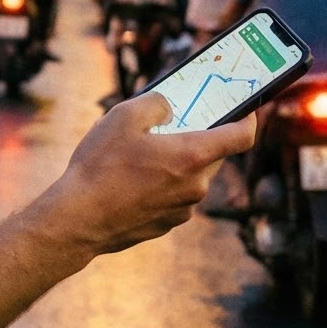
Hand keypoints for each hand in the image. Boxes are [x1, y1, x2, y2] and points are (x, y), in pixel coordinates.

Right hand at [46, 93, 259, 255]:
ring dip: (178, 162)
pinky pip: (176, 196)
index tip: (246, 108)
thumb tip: (170, 106)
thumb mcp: (123, 117)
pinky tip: (133, 179)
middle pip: (214, 155)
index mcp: (192, 156)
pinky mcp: (168, 224)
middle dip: (200, 138)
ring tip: (143, 154)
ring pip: (192, 176)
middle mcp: (195, 185)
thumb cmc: (100, 167)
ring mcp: (183, 209)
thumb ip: (156, 103)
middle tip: (175, 124)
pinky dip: (164, 184)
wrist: (78, 219)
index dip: (248, 118)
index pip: (242, 136)